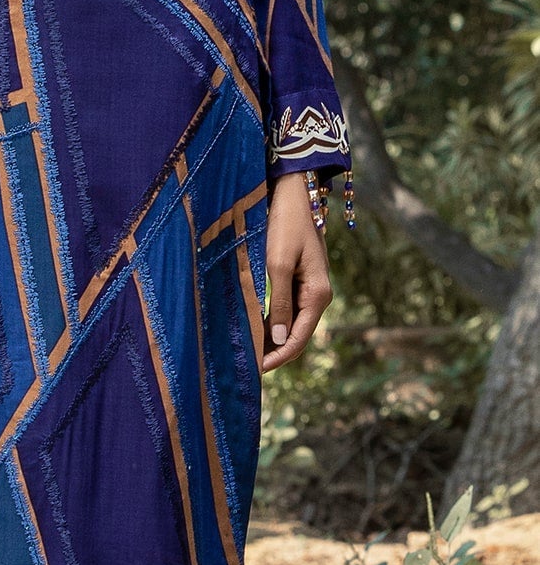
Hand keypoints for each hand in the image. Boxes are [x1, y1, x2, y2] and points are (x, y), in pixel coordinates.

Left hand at [262, 172, 332, 372]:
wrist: (292, 194)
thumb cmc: (284, 225)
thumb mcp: (277, 264)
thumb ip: (279, 302)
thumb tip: (278, 338)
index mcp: (318, 294)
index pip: (298, 338)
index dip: (278, 357)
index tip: (256, 370)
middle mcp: (318, 295)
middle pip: (296, 334)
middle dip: (274, 352)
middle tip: (246, 368)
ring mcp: (310, 288)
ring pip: (291, 323)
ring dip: (271, 339)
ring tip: (247, 353)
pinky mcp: (299, 279)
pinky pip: (287, 309)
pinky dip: (272, 321)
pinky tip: (254, 329)